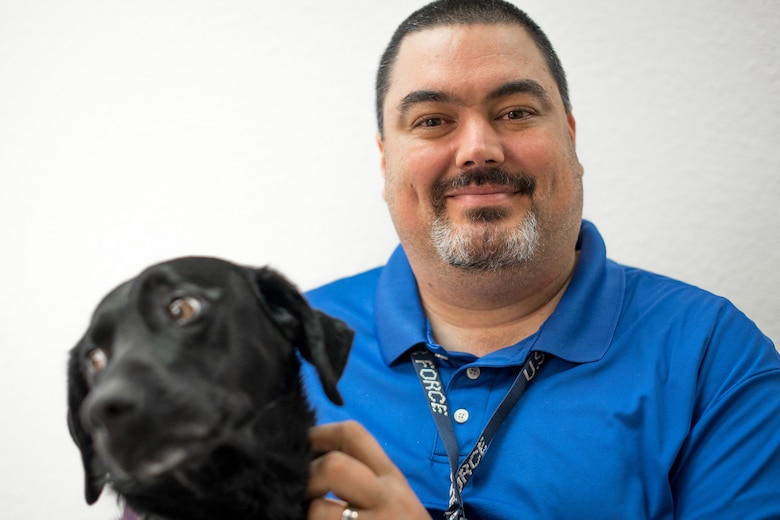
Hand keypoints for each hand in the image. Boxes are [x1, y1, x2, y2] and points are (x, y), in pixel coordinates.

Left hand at [307, 420, 431, 519]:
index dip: (319, 434)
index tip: (303, 447)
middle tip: (302, 493)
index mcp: (391, 478)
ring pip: (319, 511)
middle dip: (308, 476)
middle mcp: (385, 498)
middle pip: (334, 466)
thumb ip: (366, 478)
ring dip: (308, 516)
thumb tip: (315, 460)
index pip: (353, 435)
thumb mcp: (393, 498)